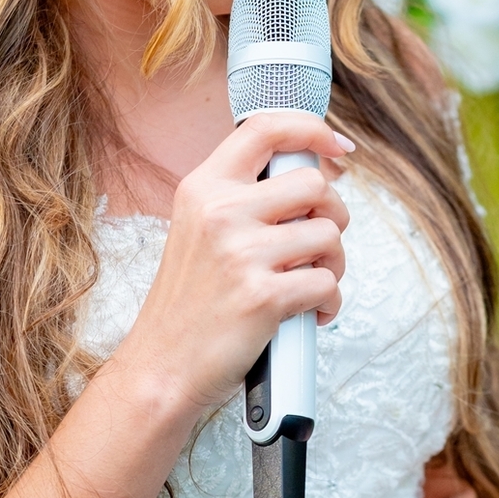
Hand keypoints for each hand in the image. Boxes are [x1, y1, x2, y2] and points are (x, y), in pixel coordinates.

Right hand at [119, 112, 350, 419]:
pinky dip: (329, 302)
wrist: (161, 368)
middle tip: (319, 243)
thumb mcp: (198, 230)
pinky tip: (308, 313)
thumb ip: (243, 198)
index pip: (265, 129)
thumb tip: (313, 174)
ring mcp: (241, 253)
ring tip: (309, 282)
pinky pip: (327, 284)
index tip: (338, 148)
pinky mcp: (262, 296)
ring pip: (330, 235)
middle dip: (333, 214)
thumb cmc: (188, 304)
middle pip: (314, 183)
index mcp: (203, 187)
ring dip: (334, 264)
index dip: (313, 129)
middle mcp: (220, 211)